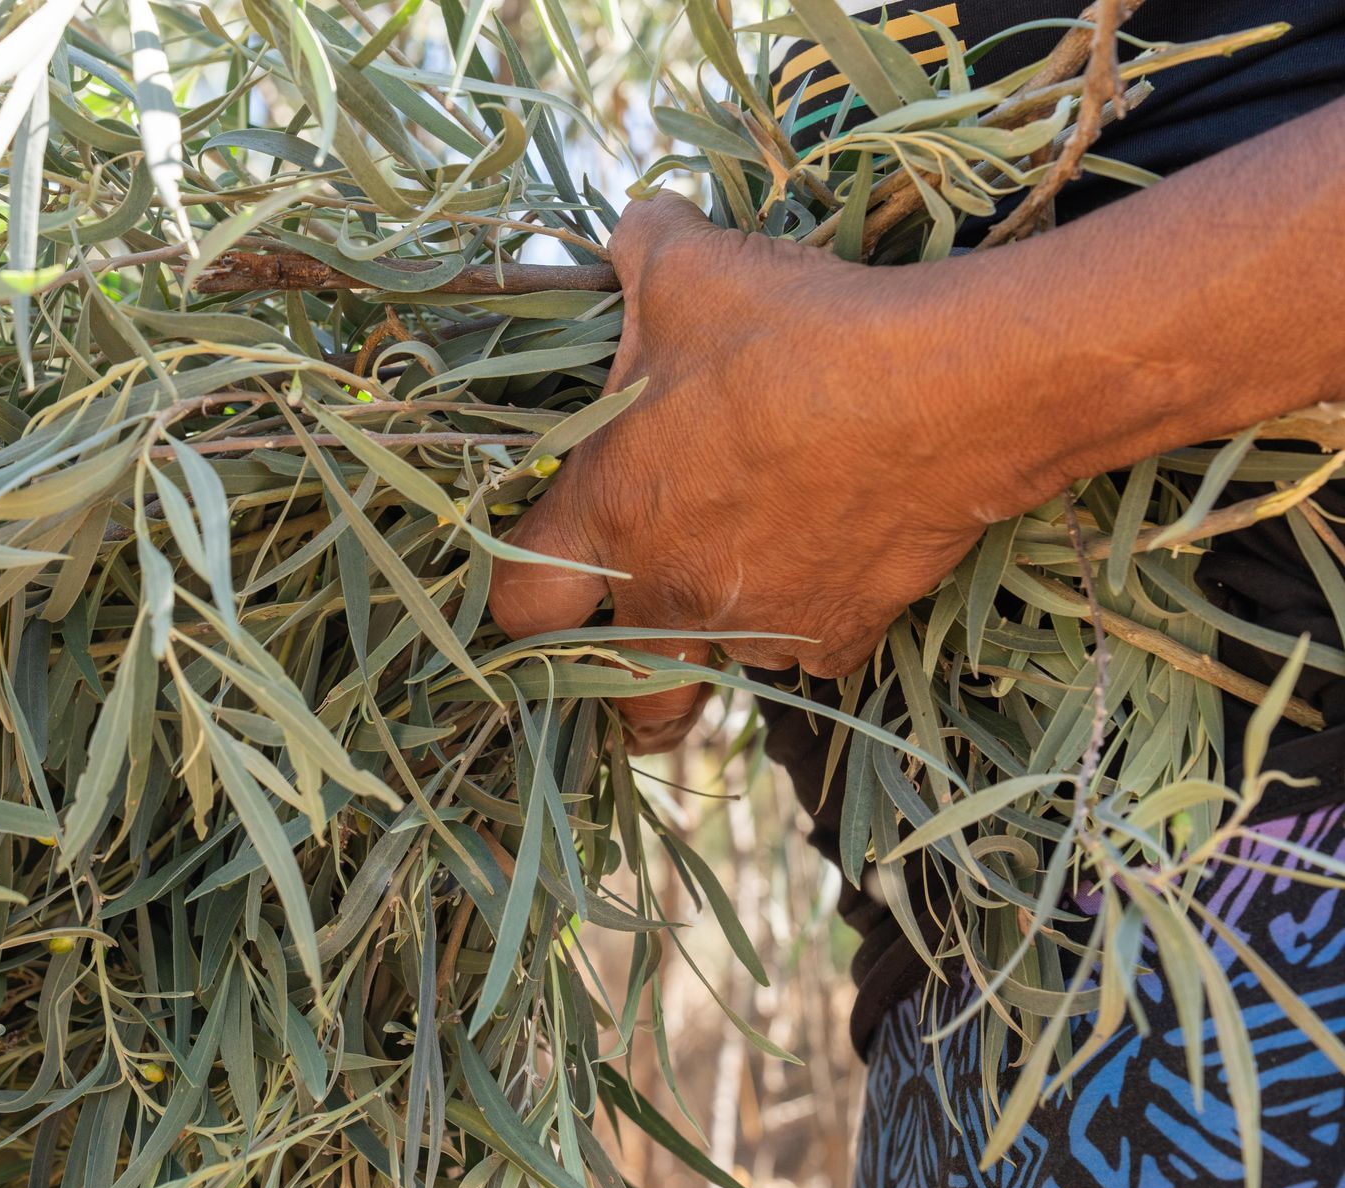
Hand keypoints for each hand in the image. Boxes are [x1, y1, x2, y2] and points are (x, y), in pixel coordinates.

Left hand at [487, 193, 999, 752]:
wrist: (945, 388)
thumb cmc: (793, 334)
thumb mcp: (689, 268)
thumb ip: (636, 251)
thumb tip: (631, 225)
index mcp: (609, 519)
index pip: (518, 602)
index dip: (521, 591)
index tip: (543, 582)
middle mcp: (672, 594)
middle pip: (621, 686)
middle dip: (621, 681)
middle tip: (635, 650)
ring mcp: (761, 628)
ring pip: (724, 663)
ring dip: (728, 631)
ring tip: (757, 568)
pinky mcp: (845, 634)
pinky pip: (816, 654)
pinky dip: (818, 622)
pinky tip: (836, 563)